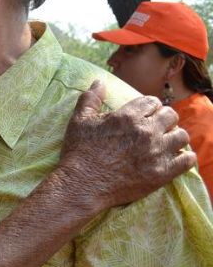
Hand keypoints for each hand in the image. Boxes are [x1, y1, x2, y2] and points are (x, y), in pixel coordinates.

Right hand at [58, 80, 195, 211]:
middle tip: (155, 129)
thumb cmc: (79, 152)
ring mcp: (156, 153)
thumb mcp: (79, 121)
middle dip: (164, 120)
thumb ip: (90, 98)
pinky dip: (184, 157)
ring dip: (174, 137)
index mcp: (128, 117)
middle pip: (171, 116)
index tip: (145, 115)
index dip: (149, 107)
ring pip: (181, 136)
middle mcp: (146, 132)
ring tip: (165, 143)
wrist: (82, 185)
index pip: (153, 102)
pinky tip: (174, 158)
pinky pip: (187, 160)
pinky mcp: (162, 173)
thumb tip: (99, 81)